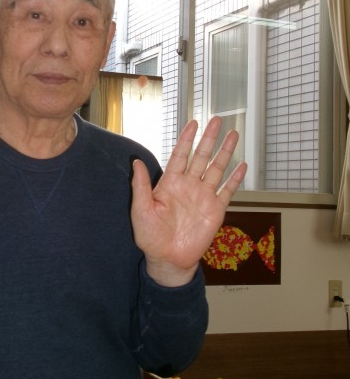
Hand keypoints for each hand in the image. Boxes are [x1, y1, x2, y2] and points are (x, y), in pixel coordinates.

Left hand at [131, 117, 246, 286]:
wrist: (168, 259)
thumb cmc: (150, 236)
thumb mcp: (140, 209)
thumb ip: (140, 185)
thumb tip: (135, 161)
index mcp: (170, 183)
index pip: (180, 155)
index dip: (187, 139)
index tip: (193, 123)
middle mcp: (189, 185)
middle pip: (201, 156)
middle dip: (209, 138)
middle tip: (218, 120)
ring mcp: (203, 196)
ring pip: (216, 168)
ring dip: (225, 152)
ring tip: (233, 135)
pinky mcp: (215, 210)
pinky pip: (227, 190)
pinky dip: (235, 178)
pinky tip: (242, 165)